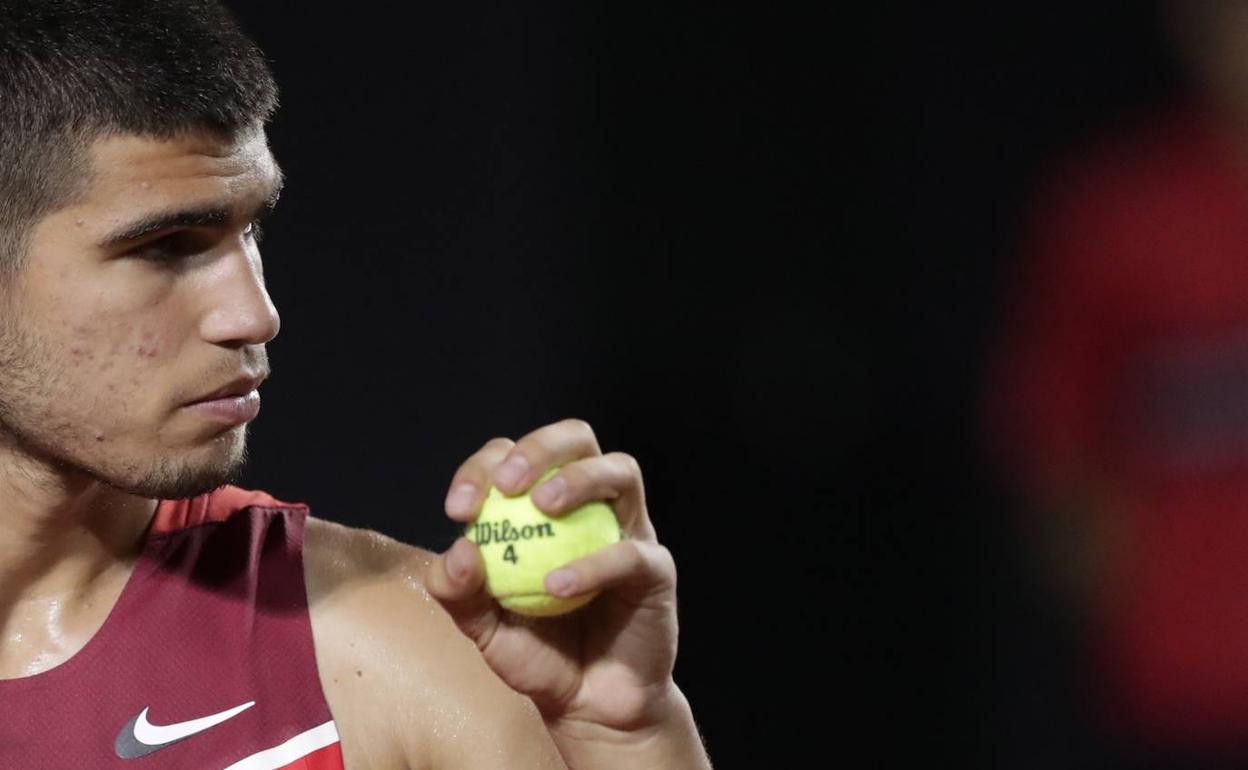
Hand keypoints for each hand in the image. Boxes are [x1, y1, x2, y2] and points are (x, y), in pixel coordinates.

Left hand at [424, 418, 681, 734]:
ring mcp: (628, 531)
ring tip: (542, 507)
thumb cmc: (537, 655)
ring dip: (578, 478)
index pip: (515, 458)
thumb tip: (456, 549)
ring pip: (620, 471)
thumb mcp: (484, 627)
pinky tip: (557, 587)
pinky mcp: (656, 569)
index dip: (484, 468)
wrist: (589, 707)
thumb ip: (459, 591)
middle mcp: (590, 506)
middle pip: (577, 438)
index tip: (459, 507)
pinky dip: (593, 564)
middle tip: (508, 482)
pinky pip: (632, 552)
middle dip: (540, 448)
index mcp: (543, 506)